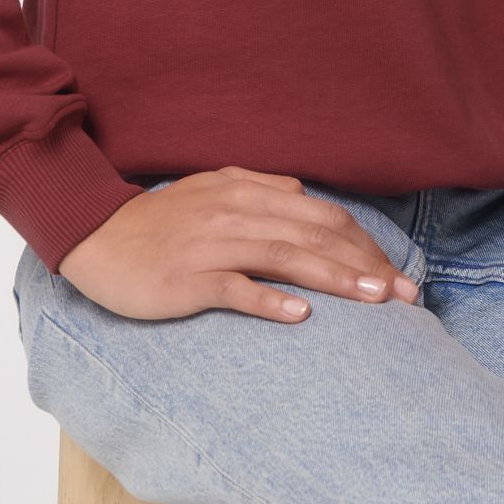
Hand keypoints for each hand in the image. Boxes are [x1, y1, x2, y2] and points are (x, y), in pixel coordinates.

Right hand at [56, 164, 421, 321]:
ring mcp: (213, 244)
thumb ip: (262, 189)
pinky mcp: (188, 278)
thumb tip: (307, 197)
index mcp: (249, 190)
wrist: (98, 236)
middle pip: (315, 235)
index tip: (397, 275)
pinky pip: (235, 287)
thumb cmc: (162, 220)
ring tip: (374, 300)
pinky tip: (302, 315)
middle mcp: (238, 211)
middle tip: (405, 297)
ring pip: (286, 257)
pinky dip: (270, 300)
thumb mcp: (215, 188)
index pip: (323, 216)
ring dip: (335, 278)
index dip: (365, 244)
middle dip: (366, 264)